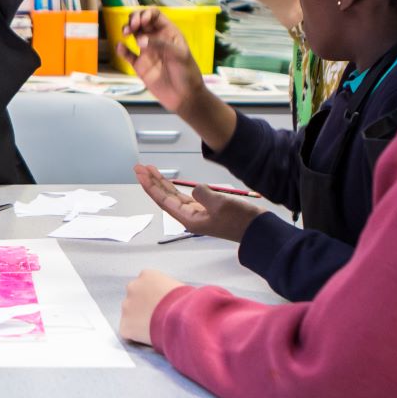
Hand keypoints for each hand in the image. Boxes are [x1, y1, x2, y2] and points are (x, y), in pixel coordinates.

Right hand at [120, 9, 204, 112]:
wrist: (184, 97)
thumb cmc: (187, 74)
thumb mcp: (179, 55)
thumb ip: (160, 45)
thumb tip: (139, 40)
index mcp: (169, 33)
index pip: (155, 16)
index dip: (146, 14)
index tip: (141, 21)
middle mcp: (156, 39)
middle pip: (141, 22)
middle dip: (134, 19)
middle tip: (132, 27)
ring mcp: (147, 52)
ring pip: (133, 34)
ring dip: (127, 29)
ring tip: (125, 33)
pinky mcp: (139, 65)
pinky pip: (128, 54)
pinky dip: (122, 50)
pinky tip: (120, 47)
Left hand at [120, 268, 185, 345]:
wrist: (183, 319)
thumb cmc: (187, 303)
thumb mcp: (179, 288)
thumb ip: (167, 290)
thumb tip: (169, 300)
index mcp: (147, 275)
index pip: (145, 285)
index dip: (153, 296)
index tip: (161, 305)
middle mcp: (132, 287)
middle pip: (135, 298)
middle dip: (143, 306)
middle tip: (157, 317)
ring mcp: (126, 307)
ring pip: (130, 314)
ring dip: (139, 320)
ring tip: (155, 328)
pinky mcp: (125, 326)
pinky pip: (129, 331)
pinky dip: (136, 335)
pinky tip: (149, 336)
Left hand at [135, 163, 262, 242]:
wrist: (257, 230)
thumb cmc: (239, 220)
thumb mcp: (220, 205)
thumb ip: (203, 194)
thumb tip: (196, 189)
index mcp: (188, 218)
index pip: (163, 200)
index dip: (150, 185)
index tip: (140, 173)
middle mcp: (189, 216)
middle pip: (164, 197)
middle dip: (151, 181)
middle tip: (139, 167)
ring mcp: (196, 212)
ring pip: (173, 196)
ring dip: (161, 183)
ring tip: (149, 169)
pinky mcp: (205, 208)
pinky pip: (184, 196)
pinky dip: (174, 187)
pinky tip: (167, 180)